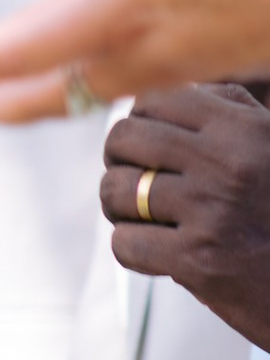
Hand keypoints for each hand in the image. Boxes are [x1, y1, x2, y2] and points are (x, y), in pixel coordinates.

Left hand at [97, 83, 269, 339]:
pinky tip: (160, 253)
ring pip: (116, 190)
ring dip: (121, 208)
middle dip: (118, 162)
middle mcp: (227, 162)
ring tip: (145, 219)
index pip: (152, 102)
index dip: (137, 124)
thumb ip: (229, 113)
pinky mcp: (199, 260)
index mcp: (244, 128)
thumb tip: (162, 99)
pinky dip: (133, 250)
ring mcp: (211, 210)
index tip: (144, 148)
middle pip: (124, 140)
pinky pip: (125, 243)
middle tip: (134, 183)